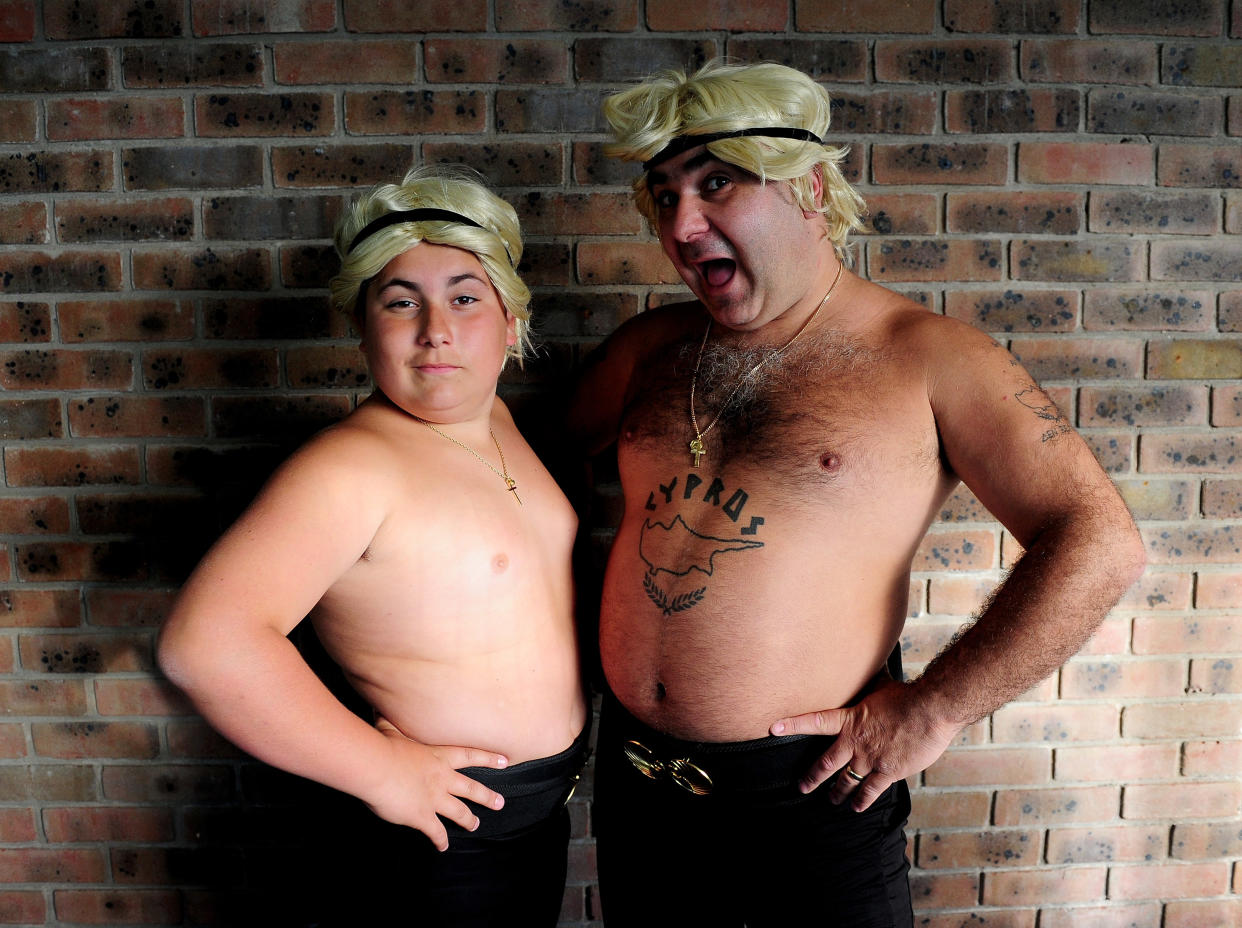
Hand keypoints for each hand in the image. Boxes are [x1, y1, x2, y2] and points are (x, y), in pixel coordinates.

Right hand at [365, 716, 507, 850]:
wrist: (376, 767)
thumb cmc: (383, 746)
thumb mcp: (390, 730)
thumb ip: (390, 722)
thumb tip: (379, 707)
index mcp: (438, 757)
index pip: (471, 756)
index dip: (489, 758)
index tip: (505, 761)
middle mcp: (442, 778)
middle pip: (471, 788)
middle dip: (487, 796)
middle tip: (500, 803)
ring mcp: (434, 799)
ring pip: (459, 812)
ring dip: (468, 820)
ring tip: (475, 825)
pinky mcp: (422, 817)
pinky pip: (436, 832)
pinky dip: (441, 840)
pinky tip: (443, 846)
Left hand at [770, 679, 958, 811]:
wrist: (930, 711)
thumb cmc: (908, 696)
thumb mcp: (882, 687)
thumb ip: (870, 686)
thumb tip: (869, 666)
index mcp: (851, 720)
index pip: (815, 721)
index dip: (794, 724)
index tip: (774, 728)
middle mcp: (856, 742)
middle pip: (827, 763)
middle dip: (813, 776)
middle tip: (802, 786)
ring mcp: (871, 759)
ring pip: (847, 780)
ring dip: (838, 792)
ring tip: (831, 800)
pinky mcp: (888, 772)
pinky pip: (871, 790)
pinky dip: (863, 799)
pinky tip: (857, 806)